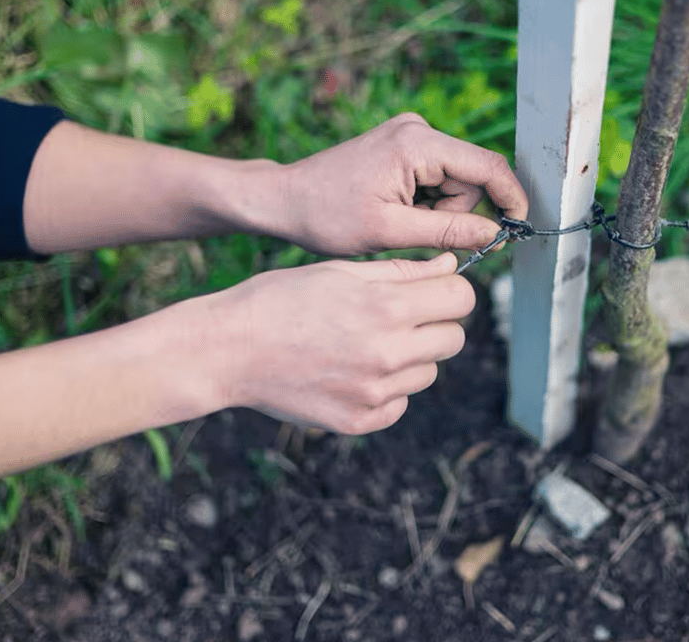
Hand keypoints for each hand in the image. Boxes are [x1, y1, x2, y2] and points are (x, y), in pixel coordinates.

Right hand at [194, 252, 472, 433]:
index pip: (462, 298)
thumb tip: (448, 266)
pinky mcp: (360, 421)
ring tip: (362, 343)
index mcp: (387, 307)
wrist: (226, 350)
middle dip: (435, 324)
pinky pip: (399, 404)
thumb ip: (402, 272)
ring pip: (428, 372)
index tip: (433, 290)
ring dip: (410, 358)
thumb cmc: (280, 299)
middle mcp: (388, 353)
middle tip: (397, 317)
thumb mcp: (340, 271)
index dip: (449, 289)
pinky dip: (385, 390)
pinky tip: (348, 371)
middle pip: (454, 338)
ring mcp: (375, 393)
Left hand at [269, 113, 527, 254]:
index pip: (487, 166)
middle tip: (422, 234)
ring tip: (400, 222)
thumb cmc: (327, 216)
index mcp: (416, 144)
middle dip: (459, 211)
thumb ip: (448, 231)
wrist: (285, 199)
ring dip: (441, 209)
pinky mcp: (404, 145)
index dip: (510, 197)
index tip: (518, 228)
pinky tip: (398, 210)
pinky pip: (438, 176)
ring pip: (456, 180)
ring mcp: (410, 134)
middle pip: (472, 176)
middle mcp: (418, 129)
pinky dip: (428, 200)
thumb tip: (495, 234)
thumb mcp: (390, 231)